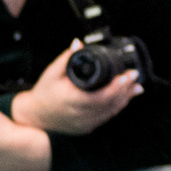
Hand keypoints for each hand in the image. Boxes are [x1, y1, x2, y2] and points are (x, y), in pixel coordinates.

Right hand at [10, 43, 141, 135]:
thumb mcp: (51, 73)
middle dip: (126, 90)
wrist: (34, 116)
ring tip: (136, 87)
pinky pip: (105, 118)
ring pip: (110, 113)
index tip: (127, 75)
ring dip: (125, 100)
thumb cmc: (43, 93)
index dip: (118, 86)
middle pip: (111, 104)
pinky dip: (116, 108)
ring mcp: (84, 124)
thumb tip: (78, 43)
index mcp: (74, 100)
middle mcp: (81, 115)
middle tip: (135, 77)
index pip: (102, 96)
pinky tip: (124, 100)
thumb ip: (66, 58)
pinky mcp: (86, 128)